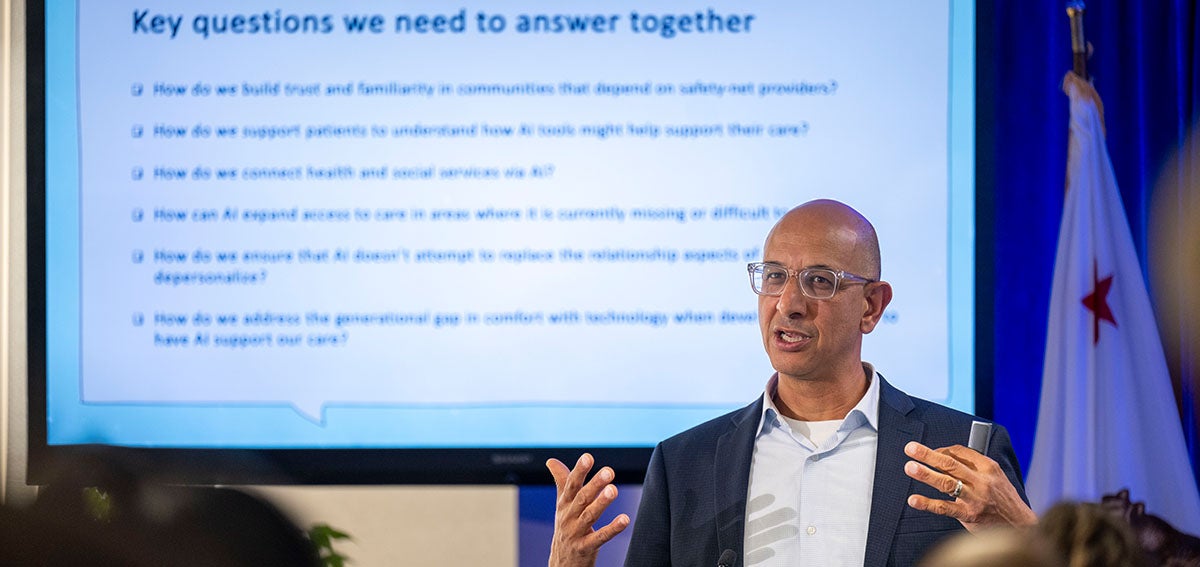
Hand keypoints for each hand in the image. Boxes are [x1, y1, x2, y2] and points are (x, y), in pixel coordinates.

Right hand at [546, 453, 629, 566]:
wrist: (561, 562)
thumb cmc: (565, 527)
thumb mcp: (562, 505)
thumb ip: (561, 482)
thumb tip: (551, 461)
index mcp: (564, 504)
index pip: (571, 484)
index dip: (579, 471)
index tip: (588, 457)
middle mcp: (568, 517)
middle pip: (581, 498)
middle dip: (594, 484)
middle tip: (609, 471)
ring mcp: (575, 533)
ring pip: (589, 516)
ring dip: (601, 503)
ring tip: (613, 490)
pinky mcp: (585, 548)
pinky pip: (600, 538)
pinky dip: (612, 529)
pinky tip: (624, 519)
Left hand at [903, 441, 1037, 531]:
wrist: (1019, 525)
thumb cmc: (1003, 499)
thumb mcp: (995, 477)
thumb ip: (974, 467)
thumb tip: (944, 458)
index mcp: (989, 467)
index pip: (960, 452)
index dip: (941, 450)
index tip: (930, 452)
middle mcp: (982, 481)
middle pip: (950, 464)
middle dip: (928, 454)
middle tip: (910, 448)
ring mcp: (975, 498)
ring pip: (946, 483)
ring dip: (926, 474)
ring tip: (910, 467)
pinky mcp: (969, 515)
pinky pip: (944, 507)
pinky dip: (927, 503)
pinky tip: (914, 500)